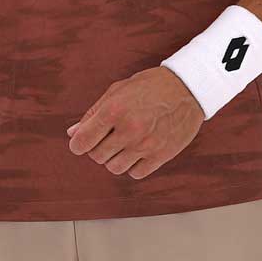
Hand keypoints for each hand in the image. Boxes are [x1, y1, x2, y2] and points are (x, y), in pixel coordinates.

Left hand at [65, 67, 205, 178]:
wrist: (188, 88)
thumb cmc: (150, 87)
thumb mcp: (118, 91)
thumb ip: (93, 113)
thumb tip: (73, 133)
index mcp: (114, 110)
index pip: (82, 142)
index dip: (78, 144)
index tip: (82, 142)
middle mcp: (129, 130)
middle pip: (97, 156)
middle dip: (98, 148)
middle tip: (109, 137)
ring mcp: (146, 145)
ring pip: (114, 168)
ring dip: (115, 158)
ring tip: (124, 143)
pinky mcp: (161, 156)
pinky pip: (135, 173)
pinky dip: (133, 165)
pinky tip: (138, 151)